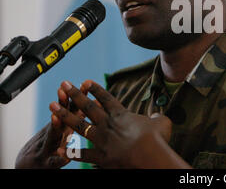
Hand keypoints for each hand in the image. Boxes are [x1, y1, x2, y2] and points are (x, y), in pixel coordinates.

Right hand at [15, 83, 84, 168]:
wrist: (28, 165)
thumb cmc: (52, 146)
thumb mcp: (64, 130)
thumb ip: (77, 117)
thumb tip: (97, 102)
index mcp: (65, 126)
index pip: (73, 109)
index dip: (78, 97)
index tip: (84, 85)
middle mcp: (55, 134)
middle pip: (61, 116)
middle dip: (62, 102)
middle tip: (63, 90)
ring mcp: (49, 147)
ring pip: (53, 135)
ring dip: (54, 125)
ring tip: (55, 116)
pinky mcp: (45, 163)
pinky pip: (53, 161)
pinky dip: (58, 159)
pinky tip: (63, 157)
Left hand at [49, 80, 172, 167]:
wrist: (148, 156)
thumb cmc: (157, 139)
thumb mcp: (161, 123)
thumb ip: (157, 117)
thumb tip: (158, 116)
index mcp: (121, 115)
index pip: (106, 98)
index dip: (95, 89)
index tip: (86, 81)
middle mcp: (108, 124)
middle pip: (87, 107)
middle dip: (74, 95)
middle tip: (63, 84)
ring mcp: (102, 140)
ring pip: (79, 125)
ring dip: (64, 115)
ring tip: (52, 107)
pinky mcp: (100, 157)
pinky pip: (81, 153)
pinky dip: (69, 151)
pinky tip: (59, 147)